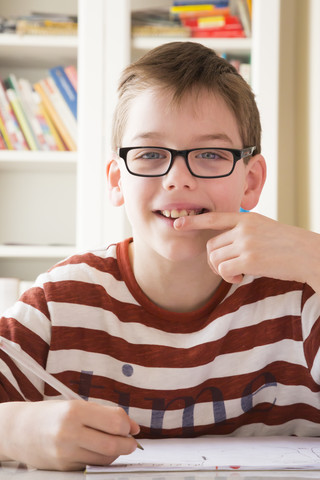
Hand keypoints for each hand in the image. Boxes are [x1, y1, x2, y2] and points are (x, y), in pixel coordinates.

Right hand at [0, 400, 139, 470]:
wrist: (21, 430)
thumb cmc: (53, 414)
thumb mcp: (78, 405)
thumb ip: (107, 414)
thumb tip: (134, 427)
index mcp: (75, 411)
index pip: (114, 422)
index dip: (128, 426)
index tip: (132, 427)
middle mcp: (69, 433)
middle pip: (112, 444)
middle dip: (128, 445)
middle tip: (132, 442)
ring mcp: (66, 453)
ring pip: (104, 458)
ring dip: (116, 453)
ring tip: (115, 444)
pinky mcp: (64, 468)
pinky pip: (92, 465)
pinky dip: (102, 459)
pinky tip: (99, 450)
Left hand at [174, 211, 319, 289]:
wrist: (307, 253)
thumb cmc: (286, 244)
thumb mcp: (264, 228)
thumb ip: (244, 231)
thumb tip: (223, 247)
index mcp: (247, 218)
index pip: (214, 217)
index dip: (193, 221)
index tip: (177, 223)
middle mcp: (244, 228)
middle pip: (211, 246)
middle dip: (213, 260)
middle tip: (226, 269)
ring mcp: (246, 243)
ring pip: (215, 259)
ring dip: (221, 271)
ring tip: (236, 274)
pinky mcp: (250, 259)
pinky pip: (223, 270)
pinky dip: (228, 277)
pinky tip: (240, 278)